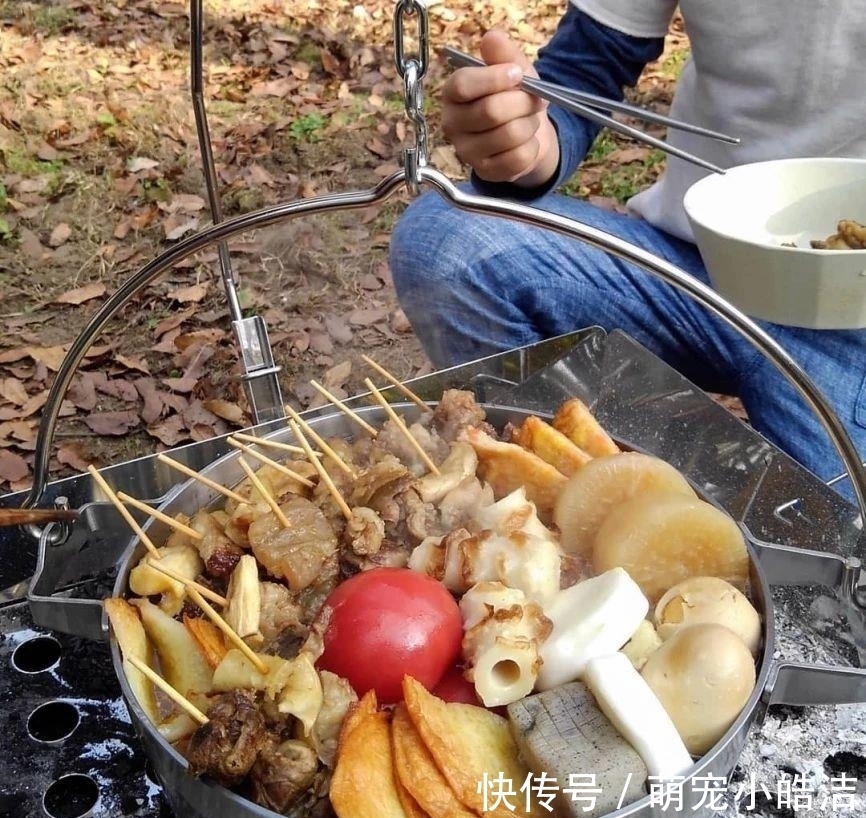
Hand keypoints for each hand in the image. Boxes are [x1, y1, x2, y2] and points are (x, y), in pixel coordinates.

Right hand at [441, 30, 559, 187]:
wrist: (525, 132)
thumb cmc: (513, 97)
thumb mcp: (512, 69)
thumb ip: (503, 53)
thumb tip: (492, 37)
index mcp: (452, 93)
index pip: (463, 85)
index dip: (495, 78)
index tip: (518, 73)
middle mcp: (452, 124)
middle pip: (491, 111)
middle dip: (522, 102)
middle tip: (534, 100)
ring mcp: (467, 152)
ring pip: (509, 135)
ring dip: (529, 124)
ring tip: (529, 120)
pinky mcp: (486, 171)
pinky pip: (518, 158)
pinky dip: (532, 147)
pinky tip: (526, 142)